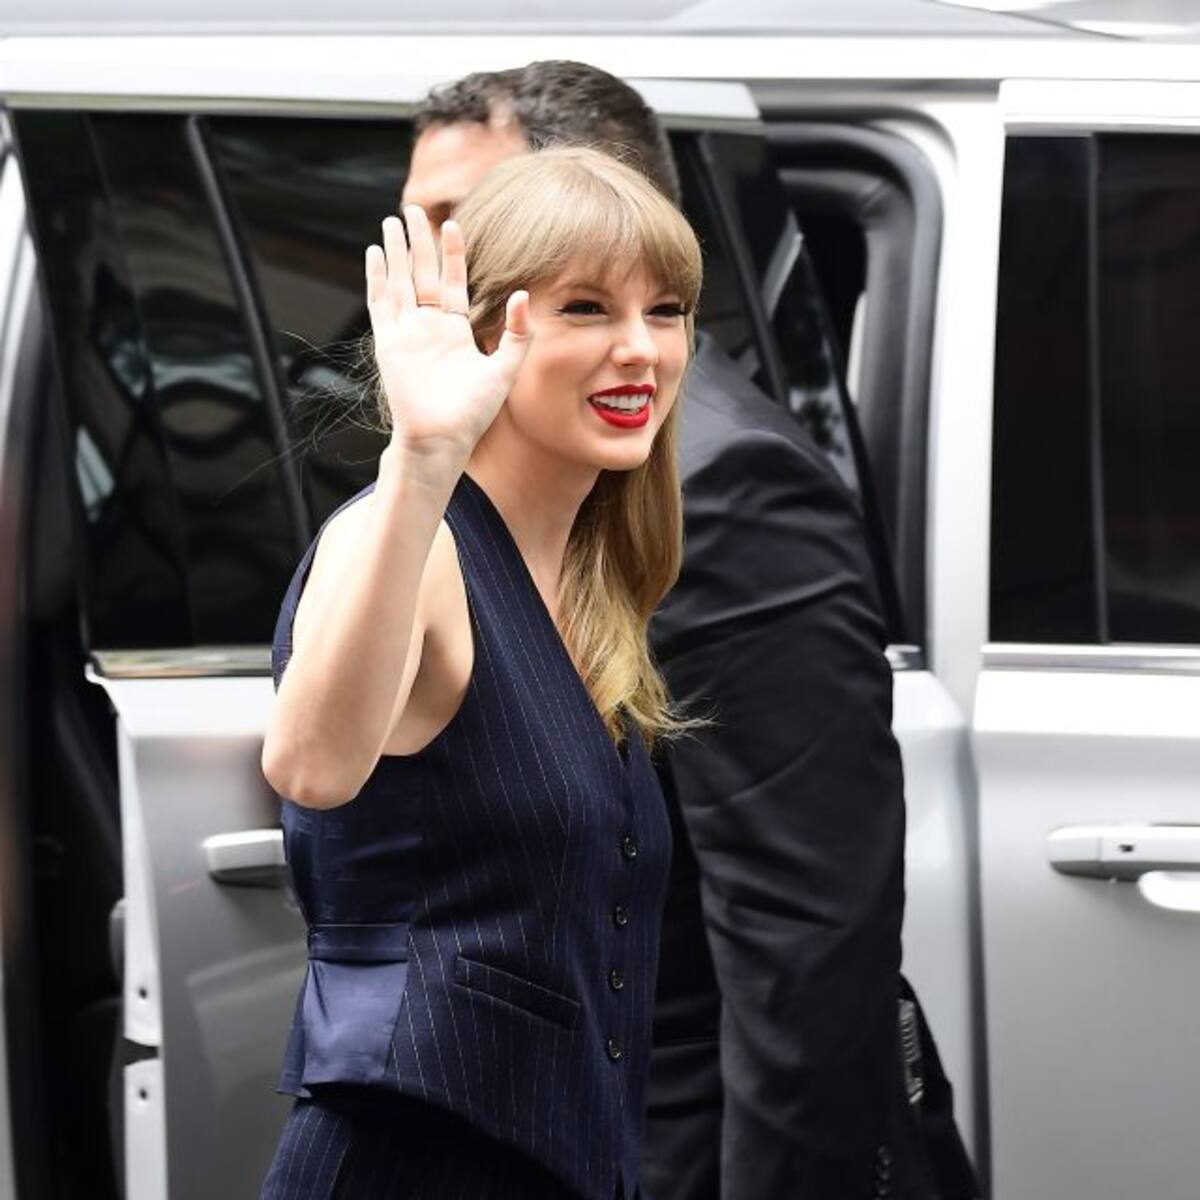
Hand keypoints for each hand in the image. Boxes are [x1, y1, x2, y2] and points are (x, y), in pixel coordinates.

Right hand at [366, 204, 530, 463]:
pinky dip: (377, 277)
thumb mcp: (504, 369)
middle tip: (413, 210)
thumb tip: (523, 294)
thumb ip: (517, 334)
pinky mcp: (388, 341)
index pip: (453, 281)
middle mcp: (429, 327)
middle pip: (421, 274)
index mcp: (455, 330)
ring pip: (399, 281)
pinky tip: (375, 252)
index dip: (452, 254)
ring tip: (391, 221)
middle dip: (418, 242)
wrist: (442, 436)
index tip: (452, 224)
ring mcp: (407, 332)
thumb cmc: (473, 412)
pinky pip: (380, 302)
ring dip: (395, 252)